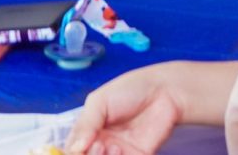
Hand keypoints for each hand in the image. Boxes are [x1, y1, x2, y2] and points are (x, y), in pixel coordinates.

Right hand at [67, 64, 191, 154]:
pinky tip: (120, 149)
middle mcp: (102, 143)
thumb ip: (85, 124)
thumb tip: (74, 148)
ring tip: (109, 146)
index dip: (73, 152)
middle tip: (98, 144)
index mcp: (89, 129)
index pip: (73, 148)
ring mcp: (119, 152)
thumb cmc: (130, 89)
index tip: (78, 149)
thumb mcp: (100, 101)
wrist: (165, 91)